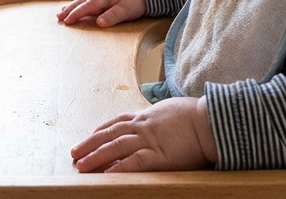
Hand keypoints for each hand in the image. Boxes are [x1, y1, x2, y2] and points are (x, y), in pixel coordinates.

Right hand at [57, 0, 145, 26]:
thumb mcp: (127, 10)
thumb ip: (112, 16)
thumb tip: (98, 22)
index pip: (87, 6)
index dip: (76, 14)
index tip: (66, 21)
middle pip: (83, 1)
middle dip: (70, 9)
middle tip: (59, 17)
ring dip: (75, 4)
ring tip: (64, 10)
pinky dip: (83, 0)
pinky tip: (82, 2)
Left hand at [71, 97, 218, 172]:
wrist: (210, 120)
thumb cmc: (196, 115)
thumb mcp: (170, 110)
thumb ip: (158, 116)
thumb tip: (155, 118)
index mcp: (146, 116)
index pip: (116, 122)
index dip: (100, 131)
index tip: (88, 137)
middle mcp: (142, 127)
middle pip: (109, 134)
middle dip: (90, 144)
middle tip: (74, 153)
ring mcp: (149, 141)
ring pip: (116, 148)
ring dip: (96, 156)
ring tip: (81, 165)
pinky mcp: (159, 156)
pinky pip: (134, 163)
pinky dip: (119, 168)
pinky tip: (107, 174)